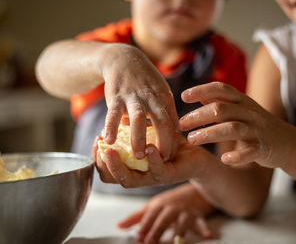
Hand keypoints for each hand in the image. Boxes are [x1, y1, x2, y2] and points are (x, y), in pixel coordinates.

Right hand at [91, 134, 209, 187]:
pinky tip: (148, 148)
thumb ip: (137, 129)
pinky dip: (152, 160)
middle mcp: (139, 175)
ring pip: (130, 180)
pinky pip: (158, 170)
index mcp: (132, 168)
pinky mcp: (170, 175)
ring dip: (119, 166)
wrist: (198, 158)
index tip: (97, 138)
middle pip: (112, 178)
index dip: (98, 156)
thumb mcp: (153, 134)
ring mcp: (154, 177)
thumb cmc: (172, 146)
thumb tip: (120, 116)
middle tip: (99, 147)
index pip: (106, 169)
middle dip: (103, 164)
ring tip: (112, 152)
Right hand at [101, 44, 178, 160]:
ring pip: (139, 118)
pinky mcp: (116, 96)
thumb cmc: (144, 82)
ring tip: (137, 157)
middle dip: (162, 143)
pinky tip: (109, 140)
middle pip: (162, 122)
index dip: (172, 142)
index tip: (170, 157)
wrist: (123, 59)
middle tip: (160, 161)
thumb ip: (165, 113)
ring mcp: (134, 97)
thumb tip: (173, 135)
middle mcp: (152, 98)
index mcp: (165, 99)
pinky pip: (114, 113)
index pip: (173, 124)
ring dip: (139, 139)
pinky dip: (111, 127)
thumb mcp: (160, 94)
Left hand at [118, 184, 213, 243]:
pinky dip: (204, 229)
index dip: (143, 227)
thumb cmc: (169, 202)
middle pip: (163, 220)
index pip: (149, 216)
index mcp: (158, 205)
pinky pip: (201, 222)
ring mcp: (185, 211)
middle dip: (157, 232)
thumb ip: (136, 218)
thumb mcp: (152, 207)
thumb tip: (118, 226)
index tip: (137, 237)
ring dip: (178, 233)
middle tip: (150, 243)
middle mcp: (171, 207)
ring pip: (182, 223)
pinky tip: (206, 235)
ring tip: (175, 242)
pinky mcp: (197, 215)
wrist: (192, 192)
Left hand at [179, 82, 295, 167]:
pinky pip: (250, 151)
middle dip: (198, 115)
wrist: (289, 144)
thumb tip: (200, 95)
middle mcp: (250, 113)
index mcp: (243, 102)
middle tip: (180, 124)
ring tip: (191, 139)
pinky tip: (224, 159)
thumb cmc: (258, 125)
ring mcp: (257, 130)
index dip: (202, 90)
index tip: (183, 96)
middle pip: (222, 109)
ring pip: (232, 128)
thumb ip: (222, 102)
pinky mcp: (263, 149)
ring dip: (209, 133)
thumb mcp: (242, 110)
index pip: (222, 89)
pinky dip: (238, 156)